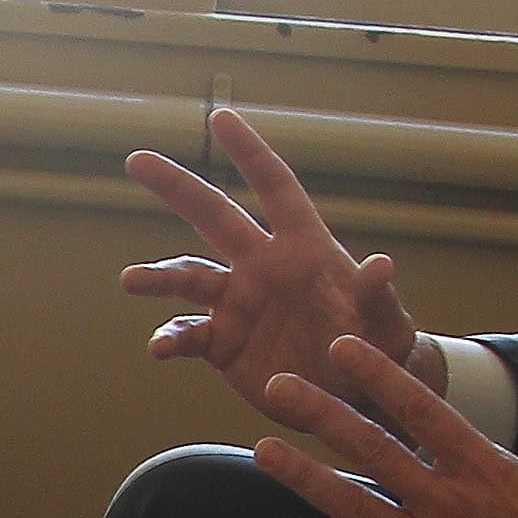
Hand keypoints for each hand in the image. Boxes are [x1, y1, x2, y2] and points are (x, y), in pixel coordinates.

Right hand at [119, 111, 426, 423]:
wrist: (353, 400)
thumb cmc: (377, 350)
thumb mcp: (386, 325)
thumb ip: (377, 297)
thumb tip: (381, 264)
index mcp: (303, 248)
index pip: (274, 188)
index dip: (249, 152)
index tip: (220, 118)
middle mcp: (262, 266)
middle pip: (214, 216)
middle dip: (177, 187)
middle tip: (137, 160)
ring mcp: (238, 304)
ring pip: (189, 277)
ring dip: (158, 277)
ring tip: (131, 280)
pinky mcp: (224, 344)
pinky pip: (188, 334)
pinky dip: (171, 338)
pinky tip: (160, 347)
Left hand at [250, 342, 517, 517]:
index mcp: (481, 467)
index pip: (418, 407)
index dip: (376, 373)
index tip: (340, 347)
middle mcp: (444, 502)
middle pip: (370, 448)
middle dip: (320, 414)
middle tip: (279, 388)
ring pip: (352, 506)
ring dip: (304, 477)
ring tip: (265, 451)